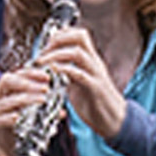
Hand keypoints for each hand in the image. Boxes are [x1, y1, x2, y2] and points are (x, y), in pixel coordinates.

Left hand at [34, 22, 127, 140]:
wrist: (114, 121)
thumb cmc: (96, 103)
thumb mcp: (80, 83)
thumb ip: (70, 73)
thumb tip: (55, 68)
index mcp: (91, 61)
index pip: (80, 35)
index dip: (62, 34)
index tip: (46, 43)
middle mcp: (94, 63)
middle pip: (80, 37)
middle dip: (59, 39)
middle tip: (43, 50)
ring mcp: (96, 74)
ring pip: (78, 53)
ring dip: (56, 54)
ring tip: (42, 61)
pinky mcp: (95, 88)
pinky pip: (79, 74)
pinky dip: (64, 69)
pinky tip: (53, 71)